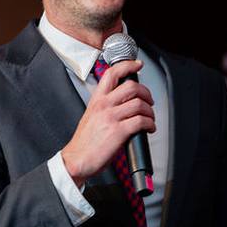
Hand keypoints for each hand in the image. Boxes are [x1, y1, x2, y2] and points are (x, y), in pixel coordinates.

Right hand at [61, 59, 154, 184]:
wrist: (76, 160)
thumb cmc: (84, 142)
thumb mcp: (91, 116)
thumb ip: (105, 106)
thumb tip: (124, 102)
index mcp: (96, 100)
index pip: (112, 74)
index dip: (127, 65)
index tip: (137, 65)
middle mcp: (104, 106)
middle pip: (132, 87)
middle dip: (146, 93)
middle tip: (149, 101)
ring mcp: (111, 118)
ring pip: (139, 104)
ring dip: (150, 111)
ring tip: (150, 118)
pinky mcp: (118, 132)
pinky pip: (141, 121)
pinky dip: (150, 124)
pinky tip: (149, 128)